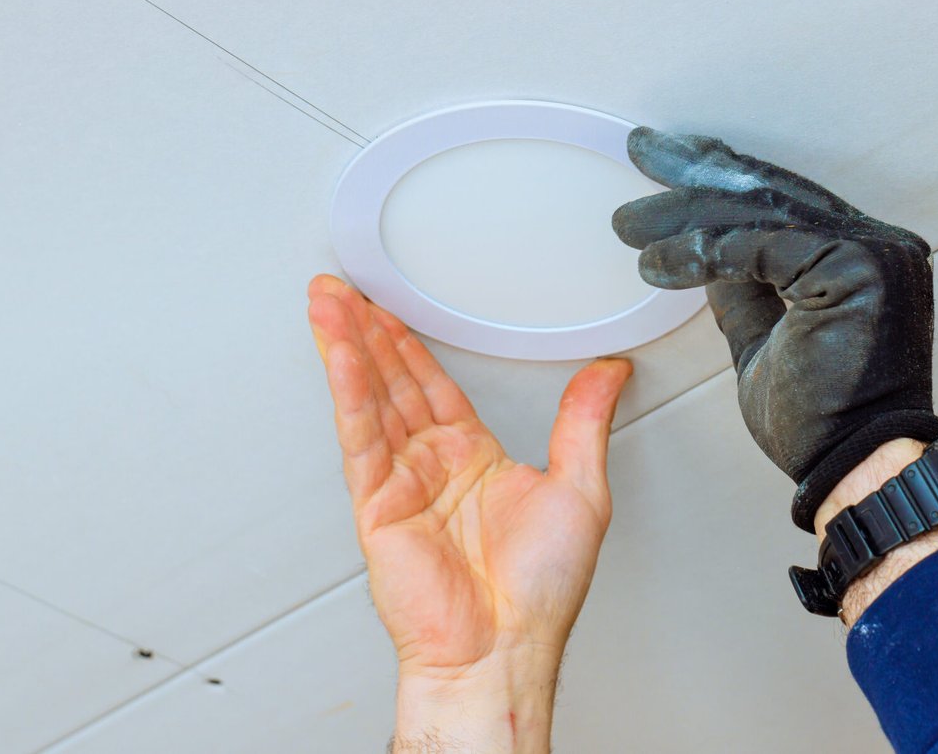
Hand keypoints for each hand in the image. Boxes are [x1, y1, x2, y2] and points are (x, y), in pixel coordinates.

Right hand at [306, 274, 632, 752]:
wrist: (505, 647)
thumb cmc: (538, 593)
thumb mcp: (581, 488)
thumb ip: (585, 422)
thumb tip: (609, 374)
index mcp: (472, 459)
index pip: (433, 386)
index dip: (410, 345)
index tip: (389, 310)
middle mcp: (432, 466)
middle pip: (393, 382)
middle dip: (368, 332)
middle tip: (344, 289)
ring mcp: (401, 482)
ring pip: (370, 398)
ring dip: (348, 347)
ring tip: (328, 302)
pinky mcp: (377, 502)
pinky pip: (362, 434)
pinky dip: (350, 390)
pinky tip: (340, 352)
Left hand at [611, 127, 937, 530]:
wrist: (854, 470)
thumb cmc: (820, 421)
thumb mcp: (764, 334)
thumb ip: (742, 286)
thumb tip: (700, 246)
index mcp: (862, 255)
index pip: (782, 198)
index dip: (721, 174)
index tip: (669, 159)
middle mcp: (879, 244)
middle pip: (771, 194)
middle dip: (696, 174)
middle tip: (641, 153)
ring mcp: (874, 253)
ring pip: (760, 214)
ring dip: (685, 216)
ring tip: (629, 224)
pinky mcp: (857, 270)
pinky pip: (761, 247)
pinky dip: (703, 252)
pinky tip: (657, 263)